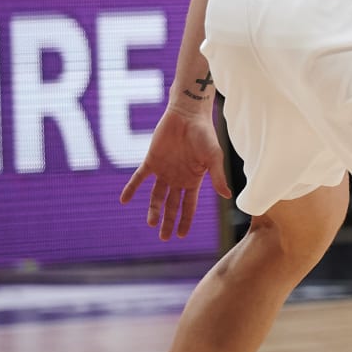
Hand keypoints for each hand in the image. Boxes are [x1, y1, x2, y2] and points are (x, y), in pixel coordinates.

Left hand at [119, 106, 231, 240]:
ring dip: (153, 209)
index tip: (180, 235)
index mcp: (193, 180)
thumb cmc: (205, 134)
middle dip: (168, 221)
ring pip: (156, 196)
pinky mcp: (151, 161)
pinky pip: (139, 178)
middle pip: (172, 205)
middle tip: (164, 238)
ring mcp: (164, 170)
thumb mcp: (214, 157)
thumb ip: (218, 177)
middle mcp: (178, 179)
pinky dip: (131, 188)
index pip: (188, 206)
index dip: (185, 221)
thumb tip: (227, 196)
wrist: (188, 114)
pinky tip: (124, 200)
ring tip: (151, 223)